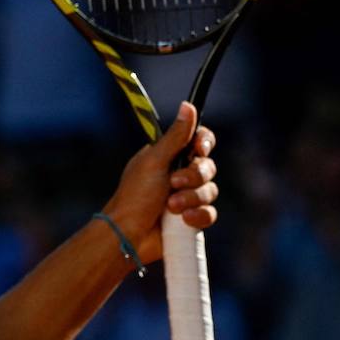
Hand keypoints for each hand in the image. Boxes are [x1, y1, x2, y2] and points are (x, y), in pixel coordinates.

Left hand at [100, 102, 218, 265]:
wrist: (129, 234)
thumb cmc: (135, 195)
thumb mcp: (155, 161)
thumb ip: (176, 136)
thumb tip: (188, 104)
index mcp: (169, 156)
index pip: (198, 140)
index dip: (203, 143)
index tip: (198, 148)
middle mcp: (180, 174)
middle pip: (208, 166)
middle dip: (194, 176)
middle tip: (174, 182)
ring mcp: (187, 197)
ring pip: (210, 190)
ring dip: (192, 198)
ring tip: (171, 206)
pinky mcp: (191, 219)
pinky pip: (210, 213)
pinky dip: (197, 216)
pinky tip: (182, 220)